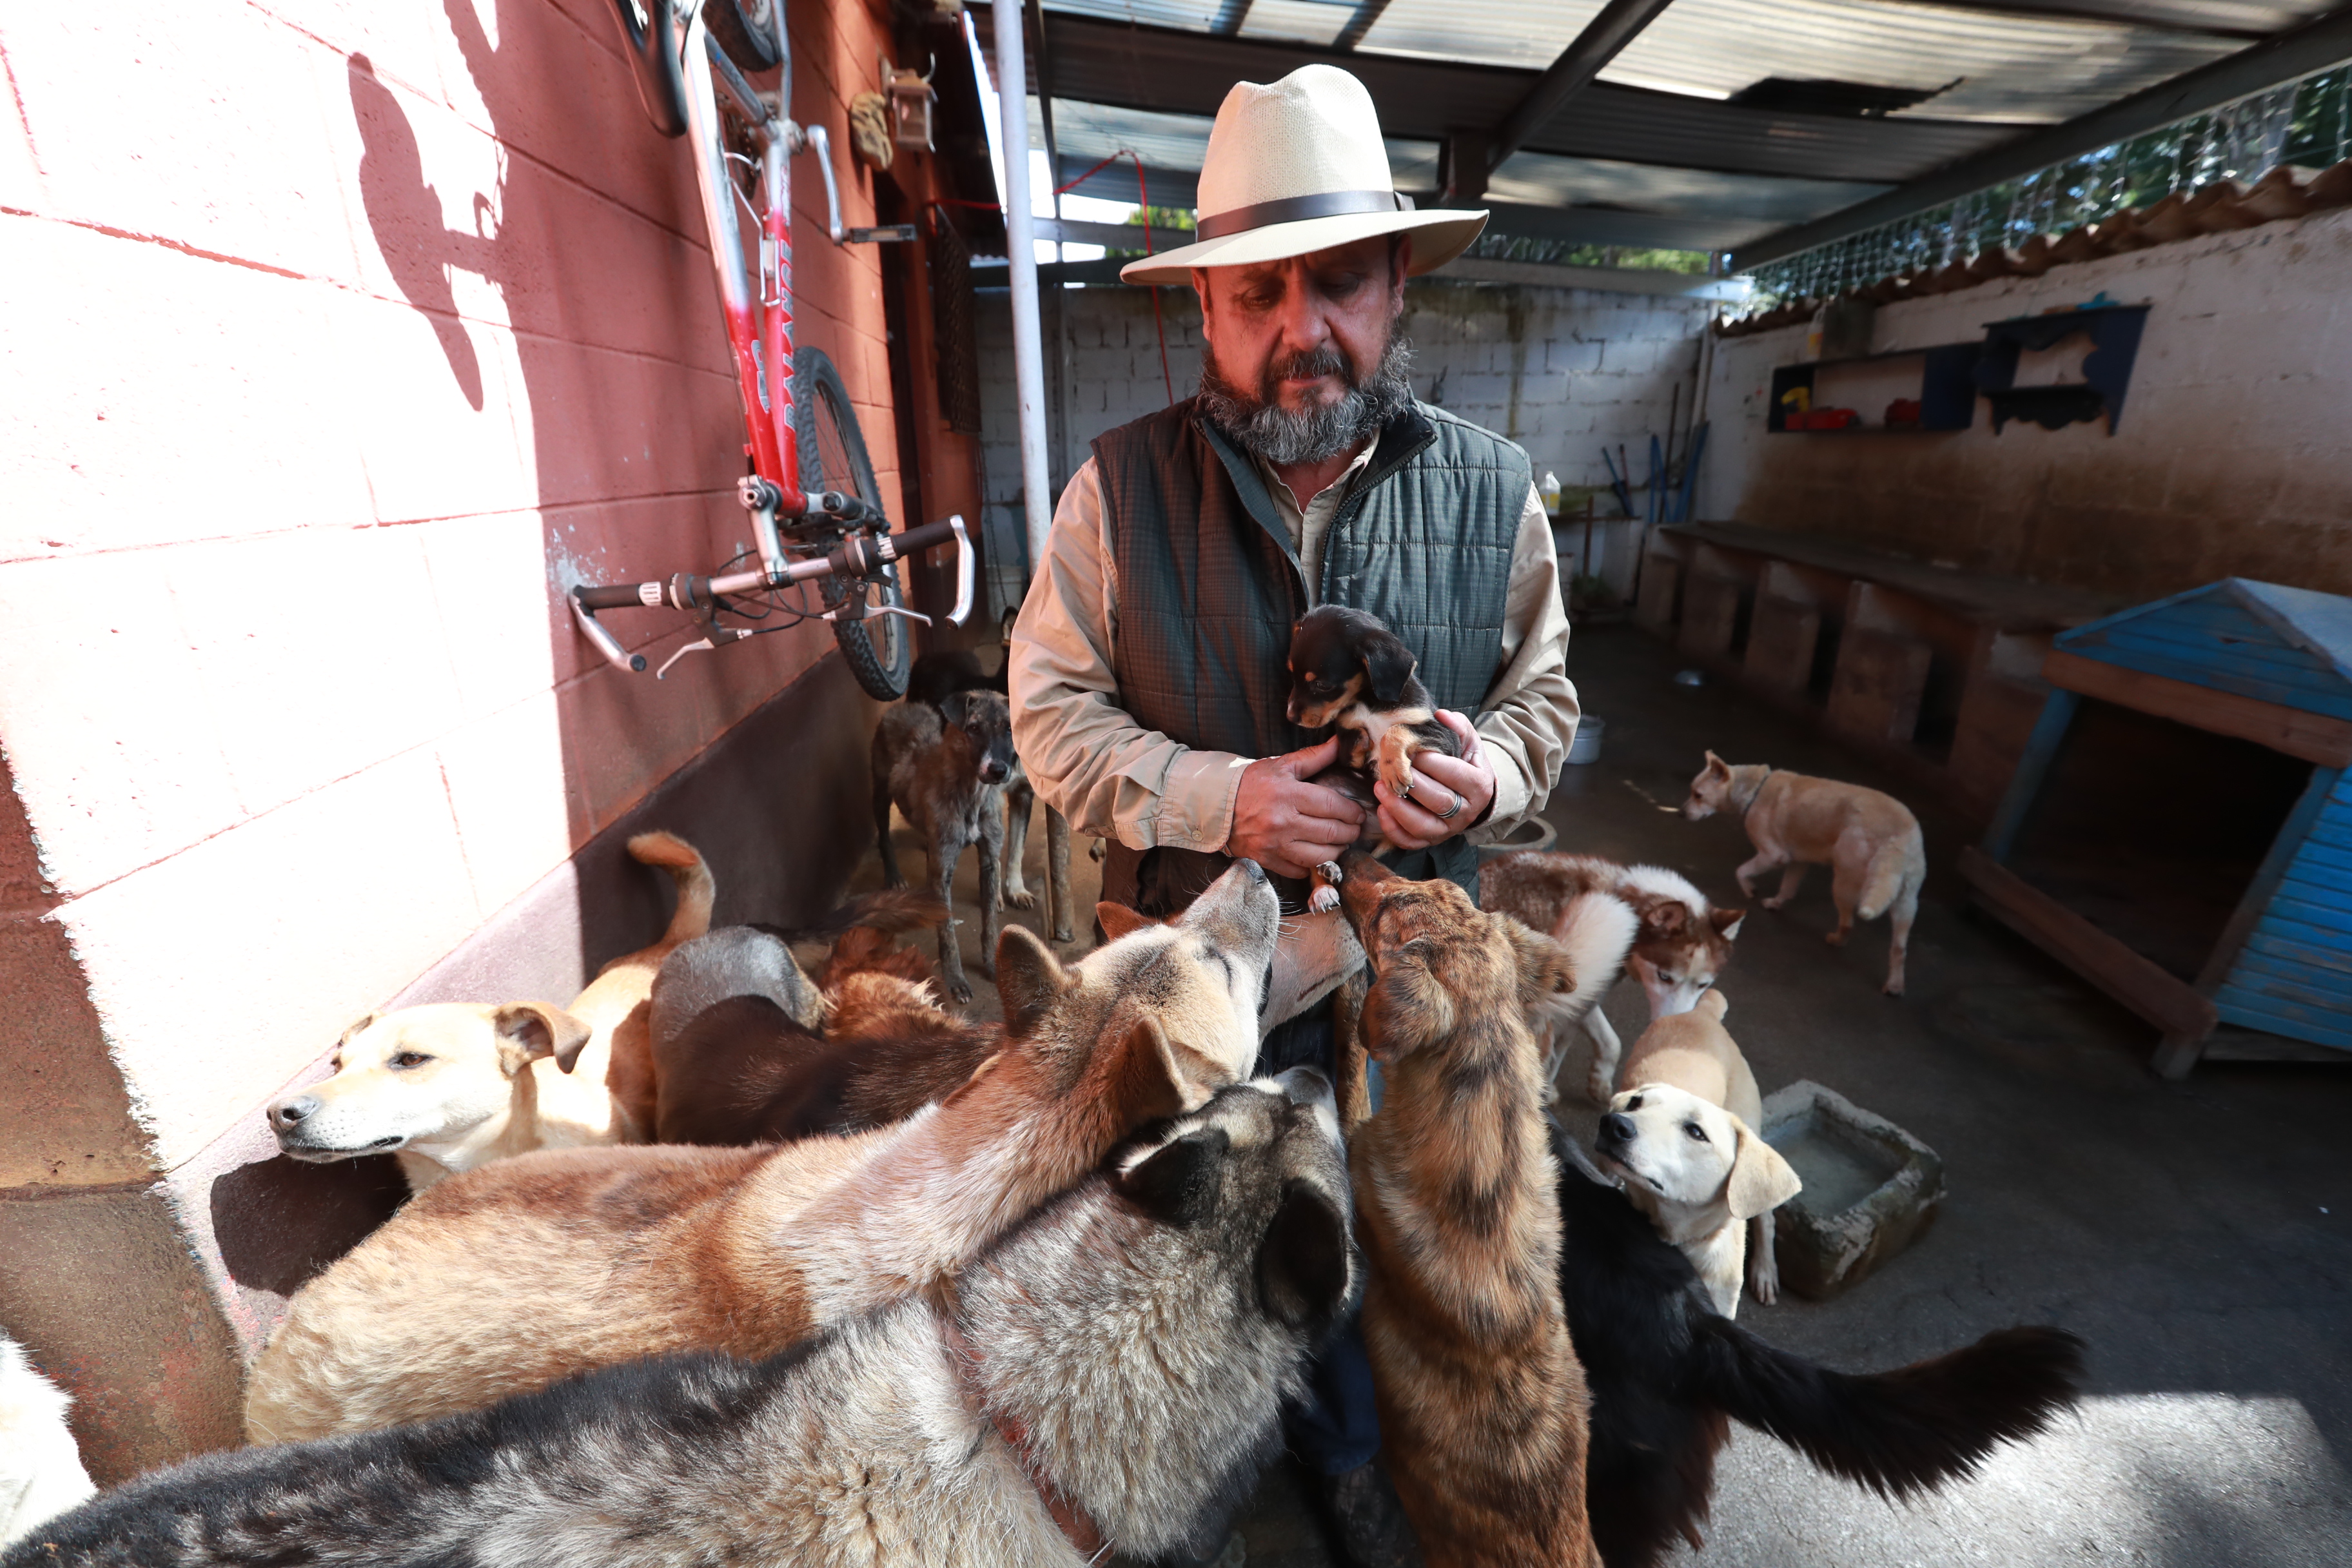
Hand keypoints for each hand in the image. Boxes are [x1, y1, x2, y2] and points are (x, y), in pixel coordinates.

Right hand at [1228, 738, 1367, 878]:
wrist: (1215, 805)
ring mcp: (1275, 845)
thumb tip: (1341, 743)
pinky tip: (1317, 854)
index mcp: (1288, 795)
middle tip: (1355, 828)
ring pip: (1320, 856)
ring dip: (1337, 850)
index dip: (1352, 811)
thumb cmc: (1251, 782)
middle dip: (1350, 831)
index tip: (1358, 813)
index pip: (1332, 806)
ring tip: (1341, 842)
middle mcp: (1283, 822)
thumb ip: (1315, 756)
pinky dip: (1312, 864)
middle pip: (1331, 832)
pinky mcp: (1267, 860)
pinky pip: (1299, 870)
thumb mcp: (1282, 765)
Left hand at [1374, 711, 1495, 850]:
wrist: (1472, 793)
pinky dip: (1394, 830)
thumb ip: (1458, 726)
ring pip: (1423, 826)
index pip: (1454, 774)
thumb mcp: (1469, 742)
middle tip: (1390, 767)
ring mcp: (1449, 830)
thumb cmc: (1466, 763)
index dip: (1431, 762)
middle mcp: (1467, 812)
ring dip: (1398, 809)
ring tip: (1379, 788)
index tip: (1411, 751)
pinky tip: (1382, 810)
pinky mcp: (1432, 840)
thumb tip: (1441, 715)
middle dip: (1411, 784)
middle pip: (1438, 801)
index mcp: (1479, 786)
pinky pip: (1411, 842)